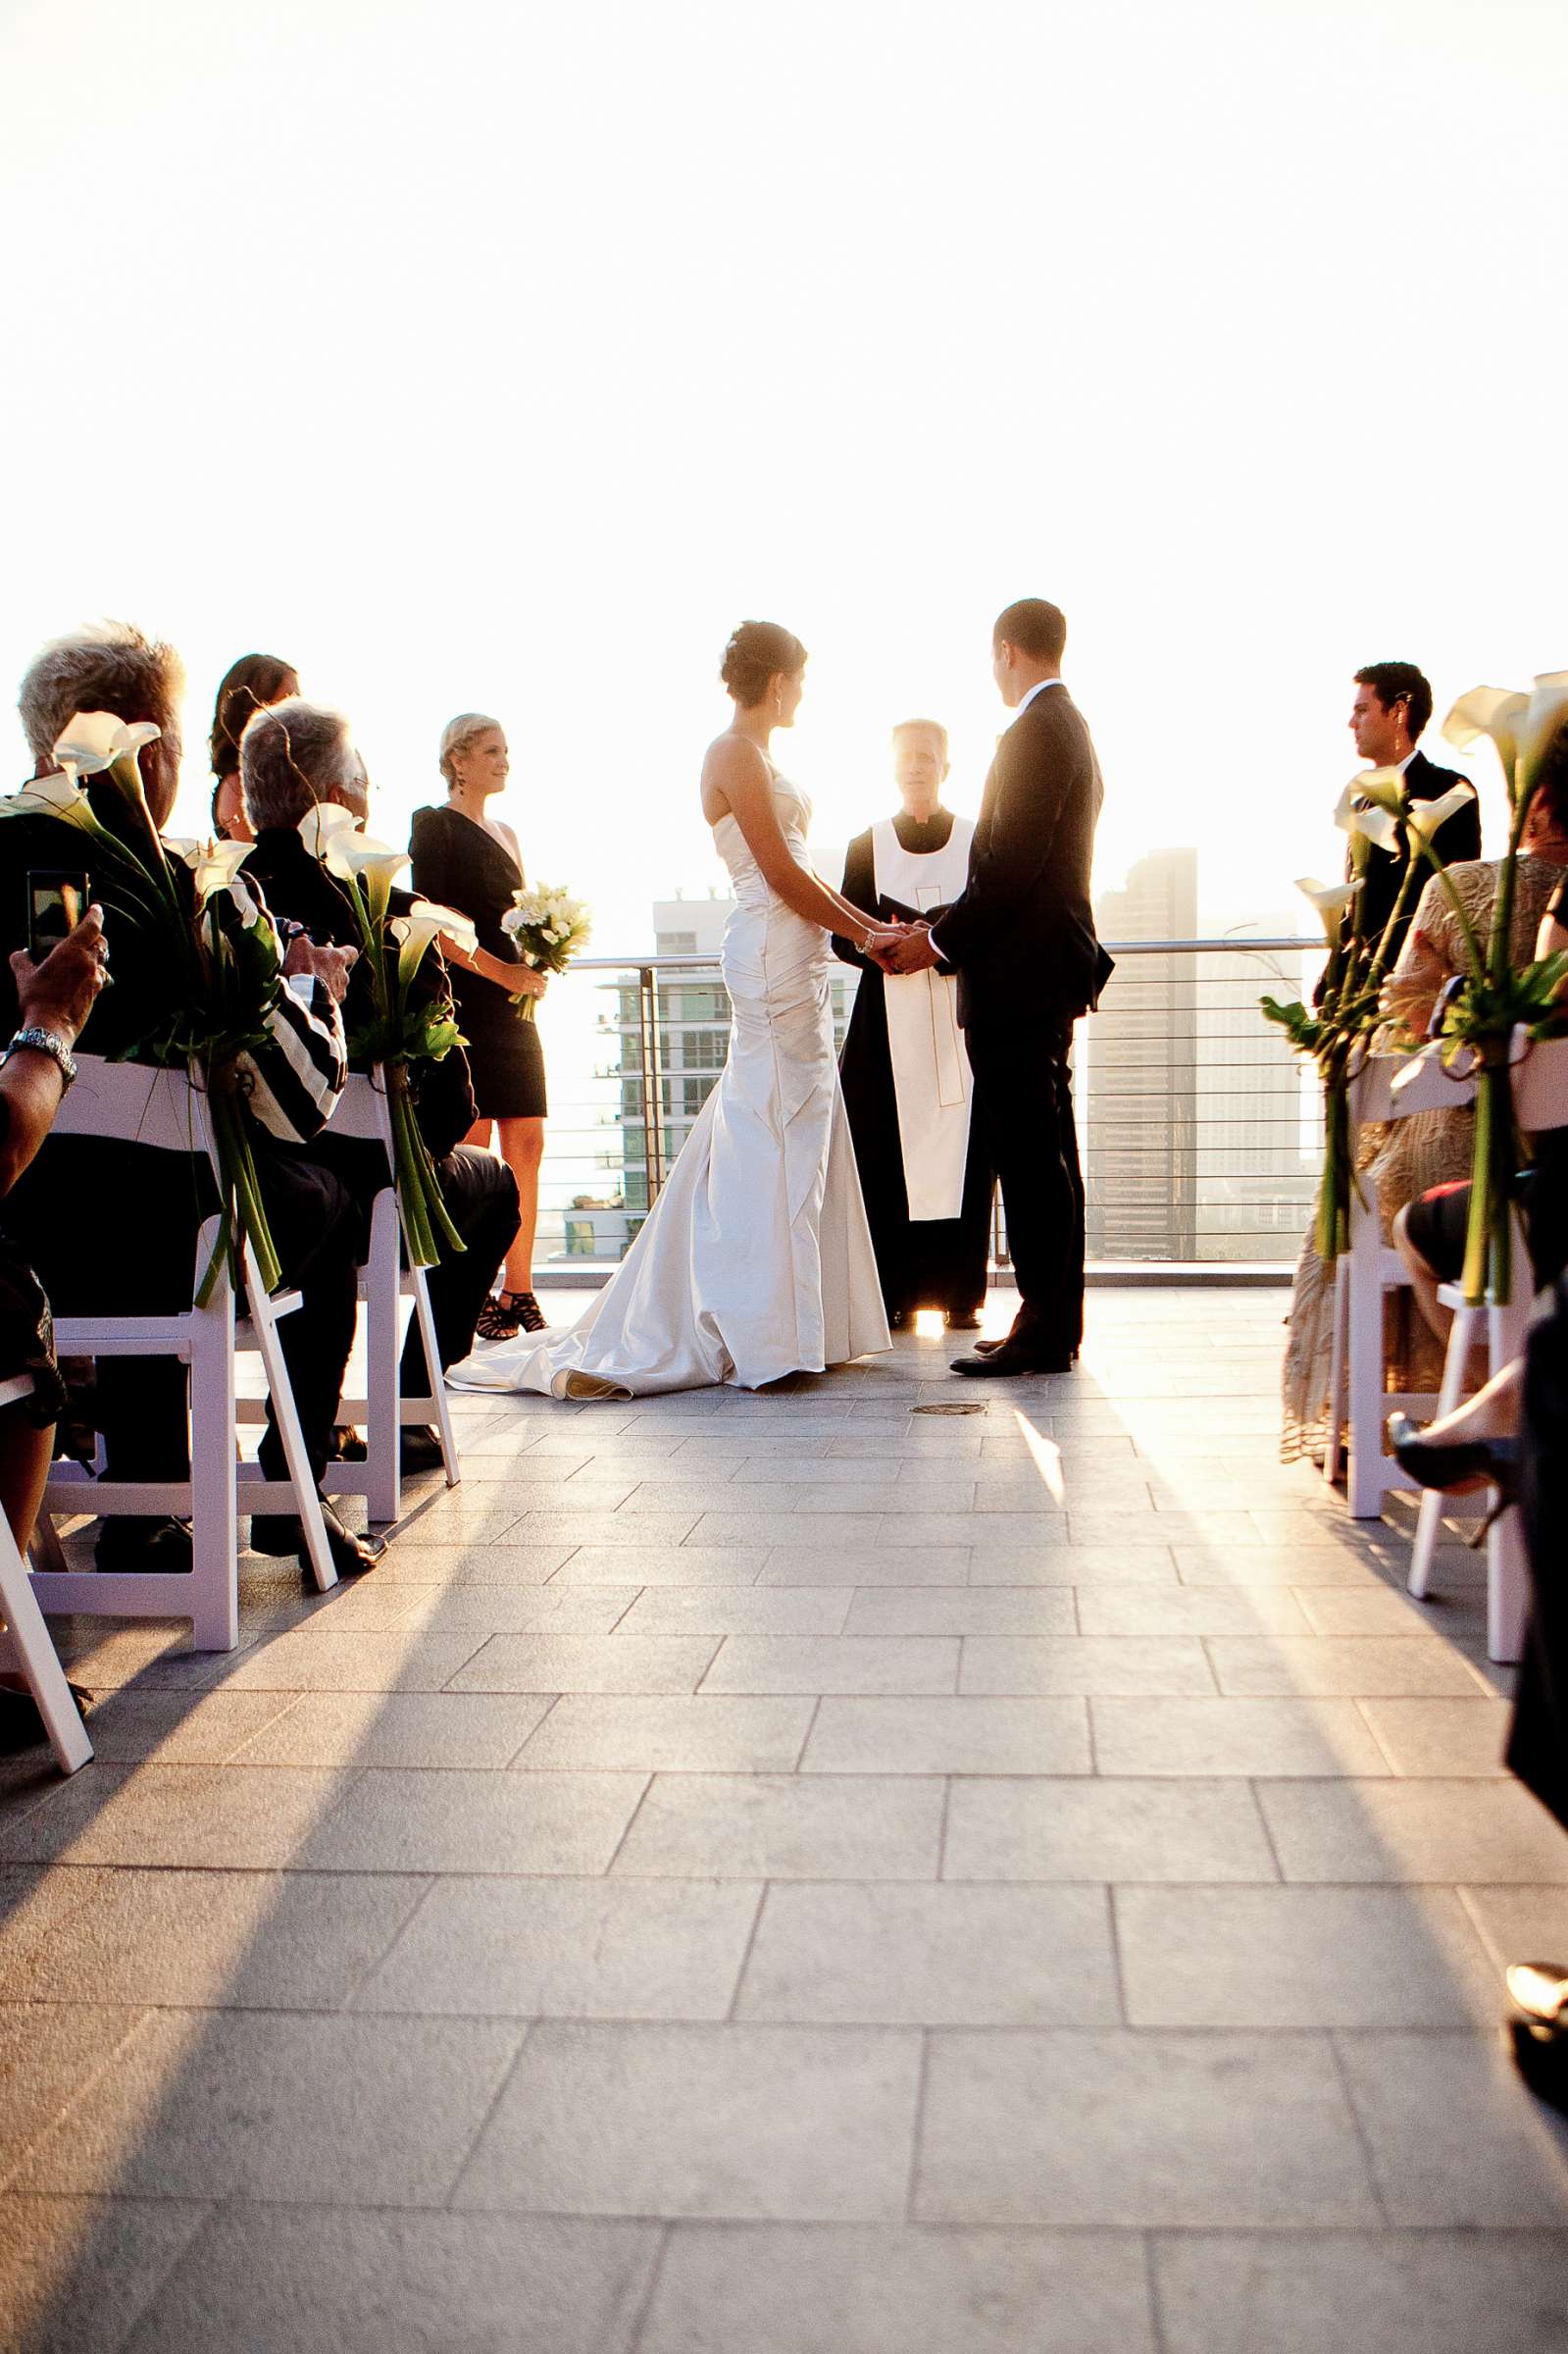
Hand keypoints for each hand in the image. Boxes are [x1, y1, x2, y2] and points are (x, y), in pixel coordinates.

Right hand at [10, 904, 109, 1042]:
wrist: (52, 1027)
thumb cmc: (38, 1000)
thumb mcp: (23, 976)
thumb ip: (21, 959)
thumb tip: (20, 953)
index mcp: (71, 952)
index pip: (91, 927)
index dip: (95, 915)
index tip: (97, 908)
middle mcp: (88, 963)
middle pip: (101, 942)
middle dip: (97, 935)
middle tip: (89, 932)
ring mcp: (95, 978)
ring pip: (103, 959)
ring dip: (98, 953)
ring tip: (87, 954)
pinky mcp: (97, 992)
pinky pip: (102, 976)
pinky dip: (97, 971)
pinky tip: (87, 976)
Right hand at [283, 935, 357, 1002]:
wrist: (304, 1000)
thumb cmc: (303, 970)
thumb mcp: (298, 947)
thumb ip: (299, 936)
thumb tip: (296, 926)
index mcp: (338, 959)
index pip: (352, 952)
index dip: (345, 951)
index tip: (335, 952)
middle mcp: (344, 976)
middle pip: (341, 971)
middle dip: (329, 970)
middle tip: (313, 970)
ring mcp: (340, 993)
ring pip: (335, 987)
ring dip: (326, 986)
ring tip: (309, 987)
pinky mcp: (335, 1008)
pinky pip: (330, 1001)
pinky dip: (322, 999)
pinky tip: (310, 999)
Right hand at [512, 966, 547, 1000]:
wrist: (503, 974)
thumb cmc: (514, 968)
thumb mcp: (524, 967)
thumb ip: (532, 971)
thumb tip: (539, 974)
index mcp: (529, 973)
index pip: (541, 977)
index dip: (545, 979)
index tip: (547, 979)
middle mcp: (528, 980)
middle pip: (540, 985)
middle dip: (544, 985)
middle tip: (546, 986)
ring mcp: (524, 986)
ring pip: (536, 991)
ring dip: (541, 991)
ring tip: (544, 991)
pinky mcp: (520, 991)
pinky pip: (530, 993)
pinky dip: (534, 993)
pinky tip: (537, 993)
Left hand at [876, 923, 941, 974]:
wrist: (938, 943)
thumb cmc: (927, 935)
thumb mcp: (915, 929)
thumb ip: (906, 928)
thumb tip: (901, 924)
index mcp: (901, 945)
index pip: (889, 950)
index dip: (891, 950)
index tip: (894, 948)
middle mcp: (903, 955)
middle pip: (892, 960)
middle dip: (894, 958)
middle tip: (897, 956)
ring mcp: (909, 962)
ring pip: (898, 967)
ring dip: (899, 964)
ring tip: (903, 961)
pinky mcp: (916, 968)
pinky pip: (906, 972)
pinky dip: (906, 969)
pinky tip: (909, 965)